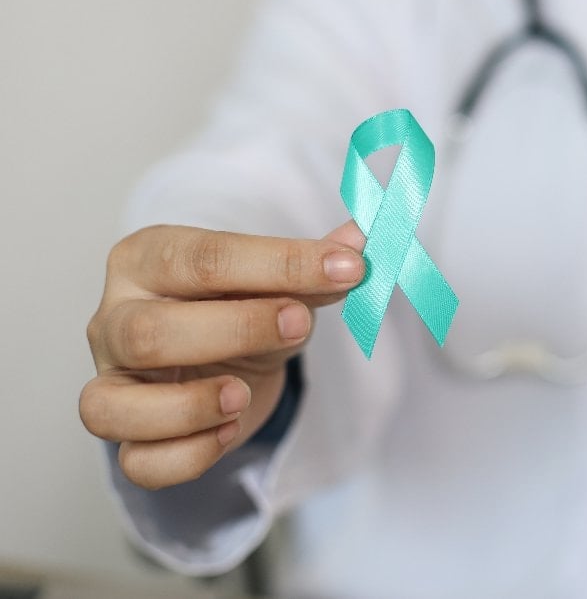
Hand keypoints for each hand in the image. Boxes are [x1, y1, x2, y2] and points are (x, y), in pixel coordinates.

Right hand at [82, 222, 364, 489]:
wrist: (221, 357)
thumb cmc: (241, 309)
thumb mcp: (281, 284)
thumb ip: (315, 267)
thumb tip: (360, 240)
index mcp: (148, 259)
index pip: (203, 258)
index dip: (280, 263)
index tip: (347, 268)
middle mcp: (114, 319)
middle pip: (148, 332)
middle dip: (235, 330)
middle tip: (300, 325)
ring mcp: (112, 381)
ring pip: (111, 407)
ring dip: (190, 407)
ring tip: (242, 393)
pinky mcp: (125, 436)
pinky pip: (138, 463)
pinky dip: (188, 456)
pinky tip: (228, 432)